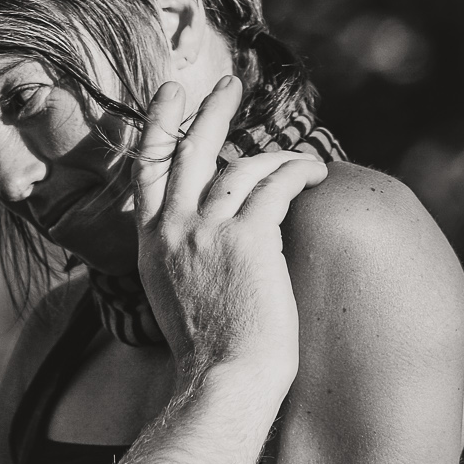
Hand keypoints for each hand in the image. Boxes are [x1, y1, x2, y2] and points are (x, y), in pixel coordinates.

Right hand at [134, 77, 326, 387]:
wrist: (223, 377)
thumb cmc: (208, 353)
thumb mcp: (174, 298)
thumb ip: (182, 261)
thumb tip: (206, 244)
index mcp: (150, 245)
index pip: (147, 171)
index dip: (159, 128)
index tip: (171, 99)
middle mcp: (173, 229)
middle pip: (188, 151)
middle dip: (210, 112)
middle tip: (227, 86)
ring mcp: (208, 230)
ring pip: (243, 167)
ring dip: (277, 155)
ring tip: (302, 157)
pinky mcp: (249, 237)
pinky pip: (278, 186)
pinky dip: (299, 173)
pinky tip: (315, 173)